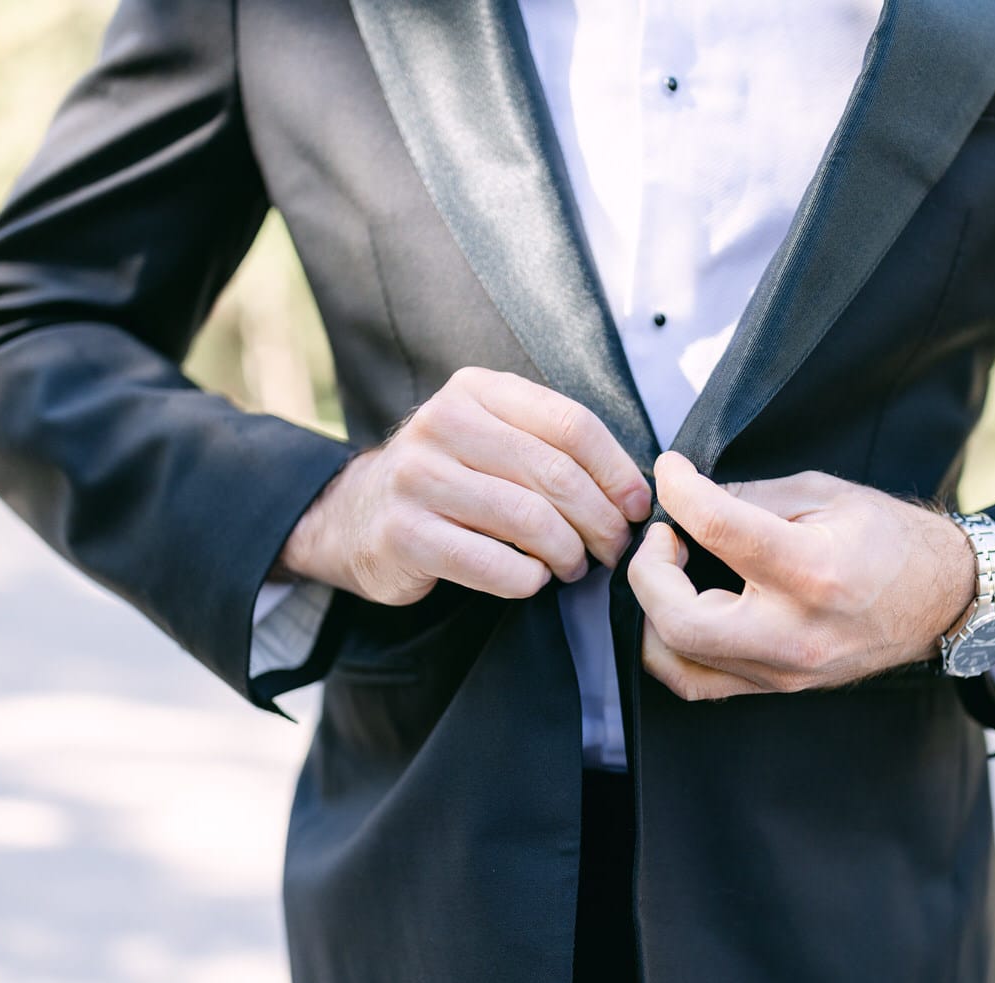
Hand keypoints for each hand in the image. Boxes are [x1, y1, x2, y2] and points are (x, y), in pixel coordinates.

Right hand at [277, 368, 650, 603]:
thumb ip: (551, 445)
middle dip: (600, 520)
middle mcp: (442, 424)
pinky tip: (533, 580)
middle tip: (614, 549)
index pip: (571, 424)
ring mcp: (417, 478)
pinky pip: (492, 564)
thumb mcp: (493, 438)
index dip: (617, 471)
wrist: (357, 515)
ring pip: (528, 520)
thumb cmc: (452, 480)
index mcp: (476, 390)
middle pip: (555, 475)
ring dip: (568, 554)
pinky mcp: (402, 534)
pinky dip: (527, 580)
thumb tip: (634, 490)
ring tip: (574, 567)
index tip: (636, 506)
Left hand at [628, 452, 994, 700]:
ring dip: (654, 611)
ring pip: (677, 660)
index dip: (679, 491)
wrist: (943, 599)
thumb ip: (748, 495)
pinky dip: (671, 645)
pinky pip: (698, 682)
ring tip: (668, 571)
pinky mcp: (777, 687)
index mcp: (813, 571)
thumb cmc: (889, 539)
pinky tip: (678, 607)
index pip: (717, 528)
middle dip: (649, 571)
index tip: (669, 471)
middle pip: (679, 618)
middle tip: (662, 535)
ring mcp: (784, 670)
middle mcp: (795, 632)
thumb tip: (688, 495)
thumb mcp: (823, 493)